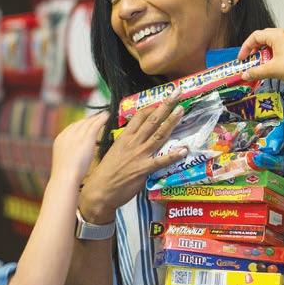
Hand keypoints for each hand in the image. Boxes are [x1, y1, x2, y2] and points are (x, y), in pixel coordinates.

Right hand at [51, 111, 108, 185]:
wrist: (65, 178)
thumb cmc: (65, 177)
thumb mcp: (65, 162)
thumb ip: (70, 154)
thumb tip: (76, 156)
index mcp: (60, 139)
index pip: (72, 127)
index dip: (82, 124)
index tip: (89, 123)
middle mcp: (67, 134)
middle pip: (80, 123)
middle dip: (90, 120)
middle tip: (100, 117)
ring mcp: (76, 135)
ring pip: (88, 122)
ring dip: (97, 117)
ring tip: (105, 114)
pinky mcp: (86, 138)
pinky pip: (95, 125)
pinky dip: (102, 119)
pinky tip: (108, 116)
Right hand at [79, 90, 187, 222]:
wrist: (99, 191)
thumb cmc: (105, 174)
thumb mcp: (114, 152)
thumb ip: (126, 144)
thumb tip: (134, 139)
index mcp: (124, 138)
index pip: (139, 117)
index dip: (152, 106)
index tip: (161, 99)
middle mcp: (133, 143)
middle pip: (152, 120)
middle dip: (165, 105)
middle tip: (177, 93)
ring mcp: (139, 155)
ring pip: (158, 135)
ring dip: (171, 122)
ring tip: (181, 110)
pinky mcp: (143, 169)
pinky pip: (161, 161)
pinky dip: (173, 155)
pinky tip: (184, 149)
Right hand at [237, 27, 283, 85]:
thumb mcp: (272, 70)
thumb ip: (256, 72)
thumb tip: (244, 75)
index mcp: (276, 35)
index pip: (255, 36)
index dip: (246, 47)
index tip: (242, 59)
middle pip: (264, 37)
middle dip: (254, 49)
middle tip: (250, 61)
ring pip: (273, 42)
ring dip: (264, 52)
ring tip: (261, 64)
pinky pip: (282, 46)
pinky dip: (274, 53)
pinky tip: (274, 64)